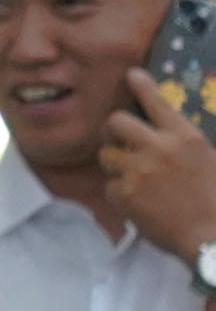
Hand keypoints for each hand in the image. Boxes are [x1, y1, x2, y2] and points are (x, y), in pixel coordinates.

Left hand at [88, 93, 215, 266]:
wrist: (210, 234)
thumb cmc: (215, 198)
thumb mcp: (208, 159)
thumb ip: (183, 144)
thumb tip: (164, 135)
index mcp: (185, 136)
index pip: (158, 102)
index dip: (141, 86)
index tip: (131, 75)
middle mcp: (159, 147)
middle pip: (116, 122)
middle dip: (113, 130)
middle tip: (117, 140)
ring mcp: (138, 170)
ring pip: (106, 155)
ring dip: (114, 163)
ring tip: (130, 176)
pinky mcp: (124, 193)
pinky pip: (109, 185)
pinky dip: (119, 193)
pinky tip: (137, 202)